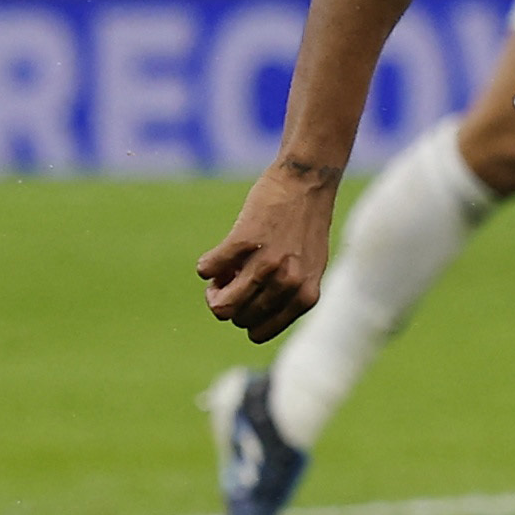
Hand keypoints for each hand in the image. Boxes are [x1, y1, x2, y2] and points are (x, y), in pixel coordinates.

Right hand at [197, 162, 342, 340]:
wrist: (308, 181)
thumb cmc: (305, 225)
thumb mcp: (308, 268)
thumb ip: (286, 294)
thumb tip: (243, 314)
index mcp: (305, 296)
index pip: (258, 333)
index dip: (243, 318)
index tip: (244, 299)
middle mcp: (288, 283)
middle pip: (237, 318)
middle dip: (227, 302)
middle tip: (232, 279)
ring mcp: (267, 263)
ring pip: (221, 304)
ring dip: (213, 290)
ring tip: (222, 271)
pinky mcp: (245, 241)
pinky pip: (207, 270)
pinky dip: (206, 265)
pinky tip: (219, 253)